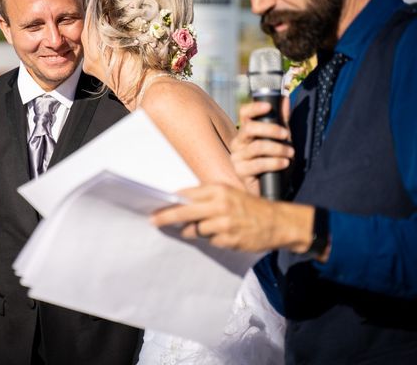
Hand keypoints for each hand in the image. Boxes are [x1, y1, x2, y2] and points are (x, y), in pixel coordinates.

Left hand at [151, 184, 314, 253]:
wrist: (278, 222)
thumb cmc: (250, 207)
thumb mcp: (229, 194)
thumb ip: (207, 198)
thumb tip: (181, 203)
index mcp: (219, 190)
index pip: (187, 194)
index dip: (171, 200)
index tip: (157, 205)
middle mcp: (220, 205)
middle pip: (184, 212)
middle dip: (166, 216)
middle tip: (153, 220)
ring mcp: (224, 223)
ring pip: (196, 230)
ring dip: (192, 231)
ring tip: (200, 228)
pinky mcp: (228, 239)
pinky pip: (210, 241)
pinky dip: (211, 239)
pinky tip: (222, 234)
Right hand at [230, 100, 293, 194]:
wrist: (270, 190)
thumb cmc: (274, 164)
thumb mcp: (281, 140)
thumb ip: (282, 120)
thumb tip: (285, 99)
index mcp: (245, 133)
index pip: (244, 114)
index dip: (254, 108)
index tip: (269, 107)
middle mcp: (237, 143)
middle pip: (249, 129)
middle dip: (271, 129)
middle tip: (287, 134)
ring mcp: (236, 158)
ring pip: (257, 147)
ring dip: (278, 148)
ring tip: (290, 153)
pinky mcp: (240, 172)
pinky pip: (258, 164)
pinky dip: (275, 162)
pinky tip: (284, 163)